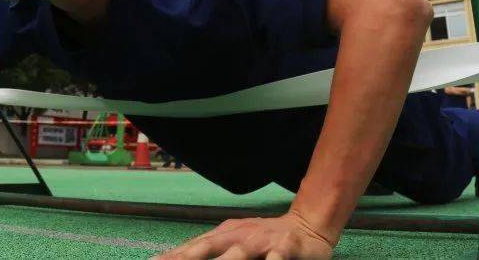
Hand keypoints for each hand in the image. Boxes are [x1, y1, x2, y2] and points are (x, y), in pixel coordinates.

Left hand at [153, 212, 334, 259]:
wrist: (307, 222)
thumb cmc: (264, 238)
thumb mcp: (234, 241)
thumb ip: (209, 250)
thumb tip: (179, 257)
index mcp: (224, 235)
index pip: (192, 248)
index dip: (171, 257)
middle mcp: (239, 236)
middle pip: (209, 247)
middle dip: (187, 258)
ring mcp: (262, 240)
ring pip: (241, 252)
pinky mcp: (286, 246)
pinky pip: (278, 256)